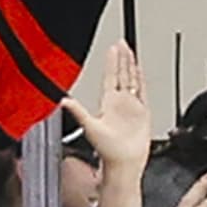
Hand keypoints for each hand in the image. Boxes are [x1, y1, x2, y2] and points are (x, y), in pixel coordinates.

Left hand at [61, 36, 151, 170]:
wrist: (124, 163)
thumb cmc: (107, 150)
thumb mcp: (89, 126)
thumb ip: (77, 111)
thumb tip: (63, 101)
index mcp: (107, 104)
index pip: (110, 77)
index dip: (111, 62)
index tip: (112, 49)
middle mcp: (120, 103)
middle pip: (122, 74)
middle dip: (122, 58)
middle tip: (122, 43)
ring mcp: (132, 106)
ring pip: (133, 80)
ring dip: (132, 66)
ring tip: (131, 51)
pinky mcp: (143, 112)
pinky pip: (143, 92)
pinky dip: (142, 81)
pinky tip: (141, 71)